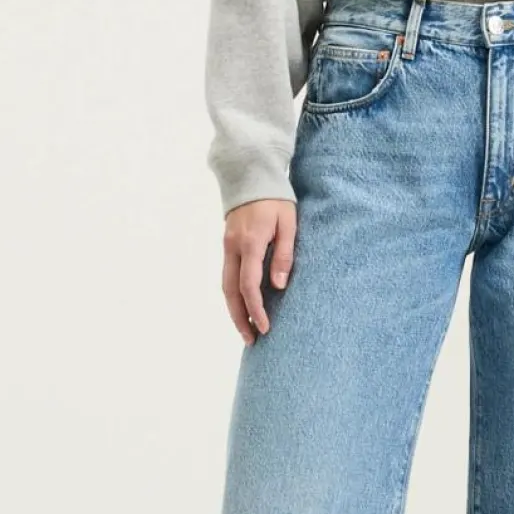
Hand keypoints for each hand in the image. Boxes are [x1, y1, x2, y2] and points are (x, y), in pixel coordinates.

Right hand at [222, 198, 296, 342]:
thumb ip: (284, 254)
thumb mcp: (288, 223)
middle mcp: (233, 247)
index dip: (256, 309)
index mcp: (250, 242)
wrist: (250, 173)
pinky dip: (233, 294)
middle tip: (250, 340)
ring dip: (234, 309)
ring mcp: (227, 245)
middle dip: (239, 318)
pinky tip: (242, 306)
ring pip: (225, 285)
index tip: (265, 328)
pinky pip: (227, 275)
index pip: (249, 285)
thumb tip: (278, 286)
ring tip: (245, 329)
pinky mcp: (226, 244)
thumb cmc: (276, 199)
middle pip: (230, 291)